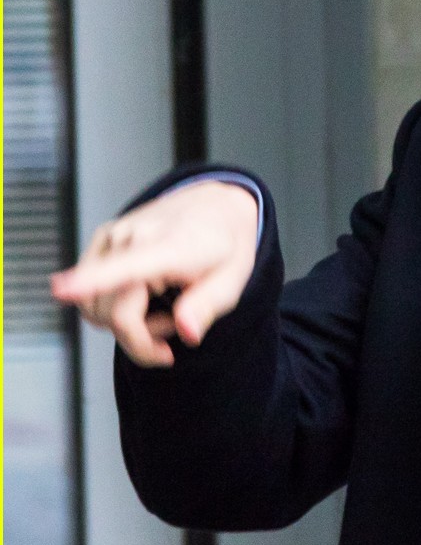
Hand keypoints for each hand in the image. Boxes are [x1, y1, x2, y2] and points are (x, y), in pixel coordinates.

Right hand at [50, 181, 258, 367]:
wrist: (215, 206)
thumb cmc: (225, 244)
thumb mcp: (234, 280)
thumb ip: (208, 306)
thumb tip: (188, 332)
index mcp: (170, 246)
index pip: (127, 268)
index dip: (91, 281)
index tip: (61, 289)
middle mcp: (132, 237)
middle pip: (113, 314)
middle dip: (143, 338)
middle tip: (178, 325)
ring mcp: (111, 238)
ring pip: (94, 310)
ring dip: (126, 325)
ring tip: (163, 308)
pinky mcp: (99, 242)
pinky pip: (90, 297)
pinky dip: (112, 309)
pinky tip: (144, 297)